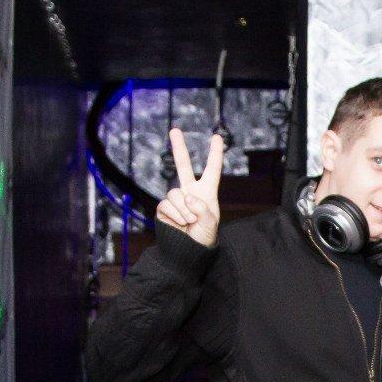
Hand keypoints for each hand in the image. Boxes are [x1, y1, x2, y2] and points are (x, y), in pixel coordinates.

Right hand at [155, 127, 222, 247]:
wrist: (186, 251)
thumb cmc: (203, 237)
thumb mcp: (210, 222)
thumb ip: (202, 208)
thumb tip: (186, 197)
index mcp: (206, 192)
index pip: (212, 169)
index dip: (215, 153)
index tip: (217, 137)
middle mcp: (190, 192)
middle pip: (183, 165)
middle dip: (179, 148)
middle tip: (175, 130)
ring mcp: (176, 199)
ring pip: (175, 193)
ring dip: (183, 210)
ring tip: (189, 222)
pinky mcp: (164, 208)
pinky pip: (167, 205)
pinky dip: (175, 215)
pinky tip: (179, 224)